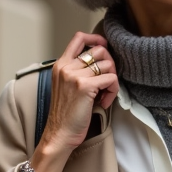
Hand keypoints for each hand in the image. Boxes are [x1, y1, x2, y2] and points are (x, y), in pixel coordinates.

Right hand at [30, 32, 117, 171]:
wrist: (59, 134)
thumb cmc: (65, 114)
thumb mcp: (66, 86)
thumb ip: (77, 71)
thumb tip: (101, 61)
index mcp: (60, 64)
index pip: (79, 38)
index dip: (96, 38)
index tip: (104, 48)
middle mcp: (66, 66)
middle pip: (100, 50)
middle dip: (110, 64)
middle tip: (107, 82)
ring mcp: (75, 75)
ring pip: (108, 65)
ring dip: (112, 81)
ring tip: (104, 96)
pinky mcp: (85, 86)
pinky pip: (111, 79)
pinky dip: (113, 91)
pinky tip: (104, 102)